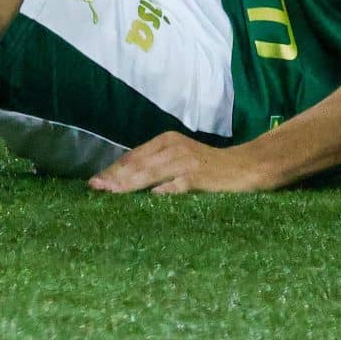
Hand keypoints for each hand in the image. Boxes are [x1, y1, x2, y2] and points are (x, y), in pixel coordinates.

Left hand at [89, 131, 278, 193]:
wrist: (247, 167)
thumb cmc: (209, 168)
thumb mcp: (179, 159)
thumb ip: (155, 166)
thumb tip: (122, 180)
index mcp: (166, 141)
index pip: (133, 157)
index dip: (113, 170)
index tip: (93, 183)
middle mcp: (173, 147)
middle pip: (138, 164)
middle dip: (115, 177)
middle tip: (95, 189)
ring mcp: (187, 161)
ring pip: (152, 173)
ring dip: (130, 184)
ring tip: (112, 193)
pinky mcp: (200, 176)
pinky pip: (178, 184)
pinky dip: (164, 191)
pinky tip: (151, 198)